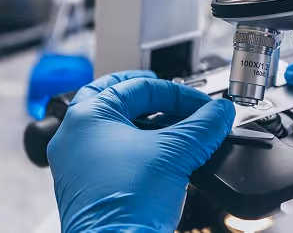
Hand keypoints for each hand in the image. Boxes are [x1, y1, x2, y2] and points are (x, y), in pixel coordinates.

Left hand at [47, 70, 234, 232]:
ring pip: (109, 125)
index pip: (140, 88)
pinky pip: (107, 151)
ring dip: (140, 120)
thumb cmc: (127, 204)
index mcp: (87, 116)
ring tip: (166, 123)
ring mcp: (74, 161)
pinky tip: (153, 153)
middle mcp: (73, 135)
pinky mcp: (84, 184)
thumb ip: (203, 126)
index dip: (178, 94)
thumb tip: (219, 112)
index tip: (203, 105)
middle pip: (113, 97)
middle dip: (144, 94)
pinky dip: (131, 145)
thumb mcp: (175, 154)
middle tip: (166, 92)